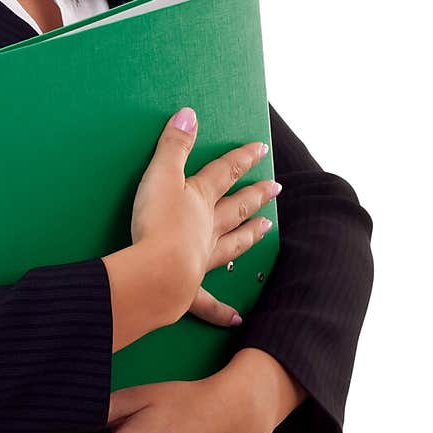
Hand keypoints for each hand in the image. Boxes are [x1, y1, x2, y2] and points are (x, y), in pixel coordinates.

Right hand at [129, 105, 278, 324]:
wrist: (157, 273)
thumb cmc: (156, 223)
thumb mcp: (160, 175)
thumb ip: (173, 145)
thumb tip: (188, 114)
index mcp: (200, 198)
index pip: (225, 173)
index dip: (242, 159)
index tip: (262, 150)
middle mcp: (207, 227)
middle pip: (236, 208)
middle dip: (255, 196)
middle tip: (276, 188)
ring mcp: (202, 258)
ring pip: (231, 245)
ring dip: (249, 237)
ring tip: (266, 229)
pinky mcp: (190, 289)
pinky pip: (209, 302)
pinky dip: (222, 311)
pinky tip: (237, 318)